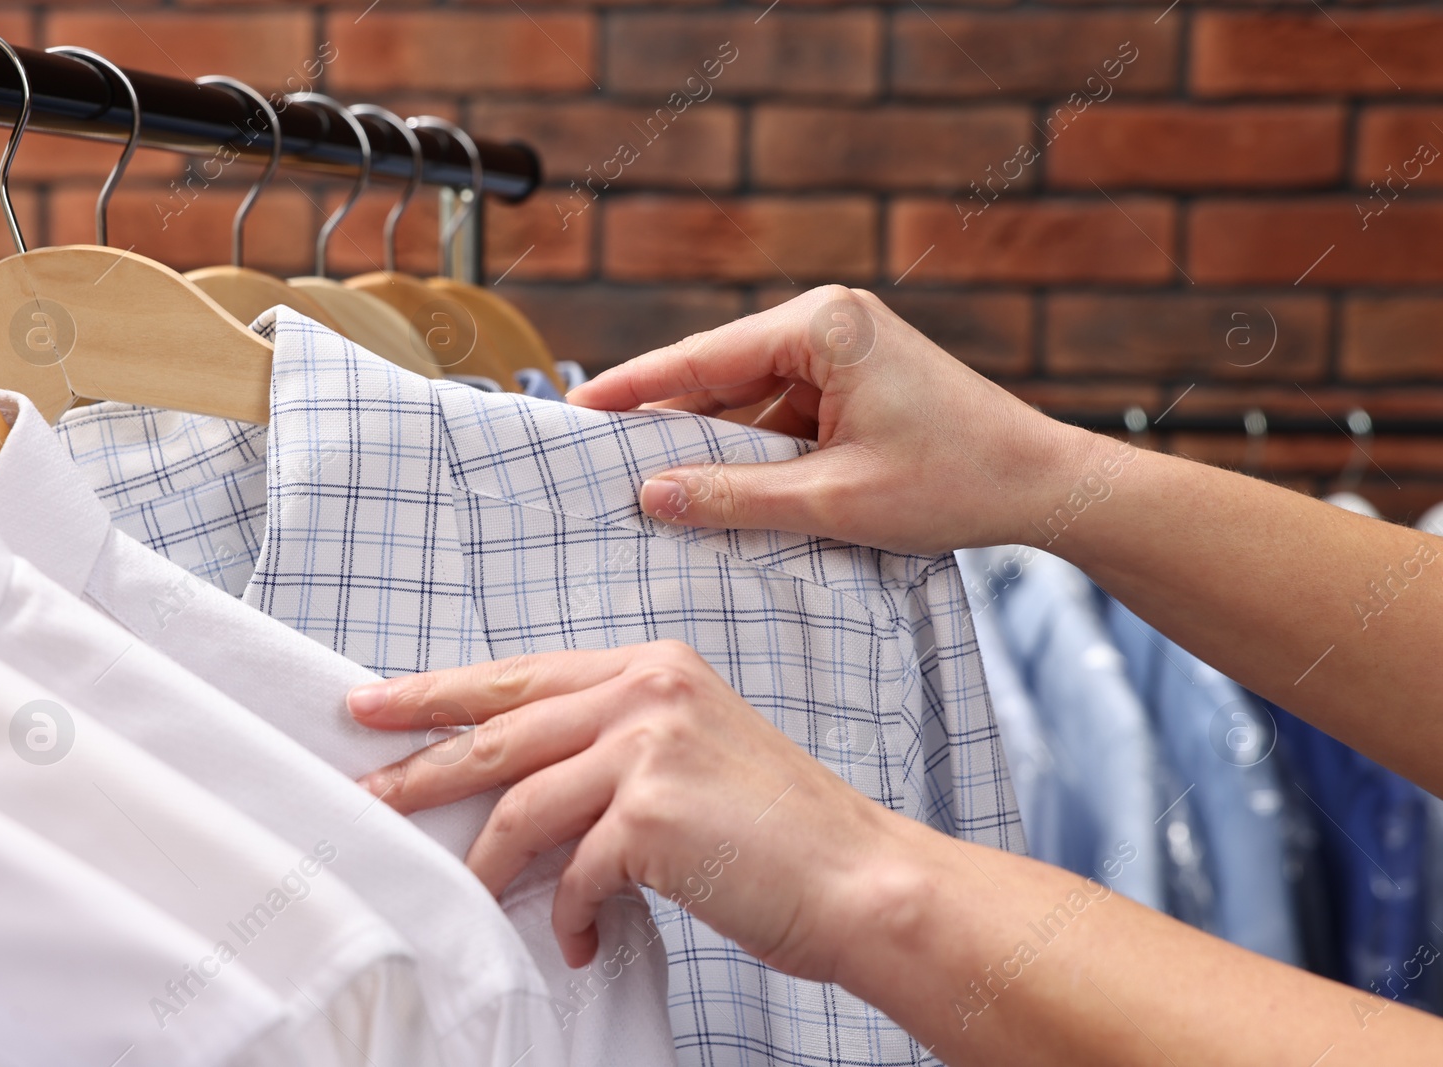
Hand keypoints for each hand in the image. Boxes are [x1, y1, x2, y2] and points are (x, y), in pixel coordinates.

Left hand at [347, 641, 914, 982]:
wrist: (859, 877)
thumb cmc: (776, 831)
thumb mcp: (690, 756)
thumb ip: (608, 749)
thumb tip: (515, 788)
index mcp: (653, 667)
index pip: (521, 677)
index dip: (439, 692)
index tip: (375, 704)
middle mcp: (648, 690)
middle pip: (499, 729)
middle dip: (421, 767)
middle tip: (364, 793)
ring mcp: (650, 746)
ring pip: (521, 806)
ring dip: (490, 865)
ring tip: (475, 898)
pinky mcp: (652, 813)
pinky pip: (573, 874)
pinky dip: (569, 915)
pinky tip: (582, 939)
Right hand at [567, 285, 1092, 554]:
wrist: (1045, 486)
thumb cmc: (957, 481)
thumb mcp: (835, 499)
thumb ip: (737, 496)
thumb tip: (652, 494)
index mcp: (823, 326)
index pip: (703, 357)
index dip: (632, 388)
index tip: (574, 407)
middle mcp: (830, 322)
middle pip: (720, 372)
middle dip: (664, 417)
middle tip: (595, 453)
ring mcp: (844, 350)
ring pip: (750, 397)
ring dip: (709, 440)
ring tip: (644, 478)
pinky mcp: (856, 381)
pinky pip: (783, 412)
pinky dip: (751, 448)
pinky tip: (714, 485)